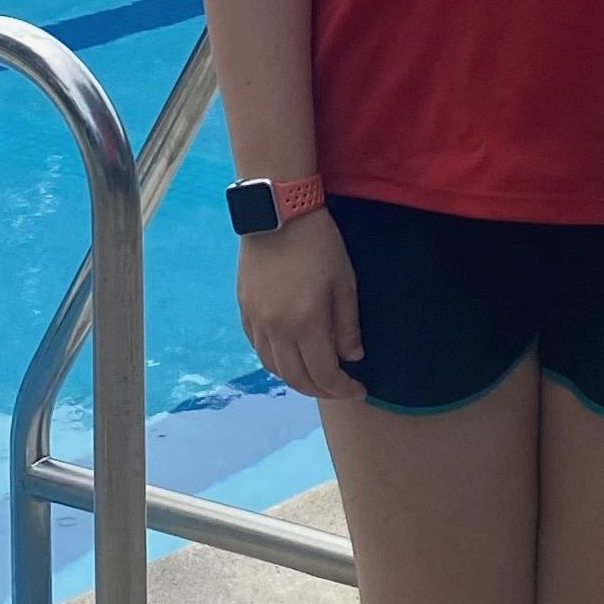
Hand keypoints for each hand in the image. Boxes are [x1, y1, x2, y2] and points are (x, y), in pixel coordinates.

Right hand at [237, 210, 364, 402]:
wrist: (277, 212)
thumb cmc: (318, 243)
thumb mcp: (344, 281)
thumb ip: (347, 324)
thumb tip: (352, 356)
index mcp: (305, 322)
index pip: (323, 373)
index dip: (342, 388)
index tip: (358, 390)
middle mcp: (276, 328)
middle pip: (296, 378)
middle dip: (321, 390)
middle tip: (339, 388)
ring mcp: (256, 320)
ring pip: (274, 367)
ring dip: (297, 379)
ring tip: (317, 376)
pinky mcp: (244, 309)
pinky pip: (258, 348)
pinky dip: (276, 361)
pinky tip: (291, 356)